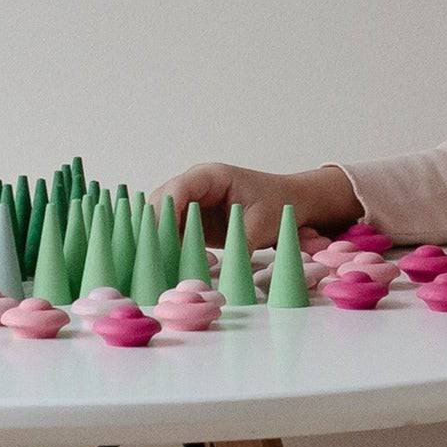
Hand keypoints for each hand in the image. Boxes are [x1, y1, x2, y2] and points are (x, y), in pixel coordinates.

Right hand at [147, 162, 360, 251]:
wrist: (290, 205)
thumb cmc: (278, 204)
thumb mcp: (261, 224)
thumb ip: (240, 242)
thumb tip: (222, 270)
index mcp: (211, 177)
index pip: (178, 189)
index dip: (166, 211)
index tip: (161, 236)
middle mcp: (195, 187)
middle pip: (161, 204)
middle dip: (156, 230)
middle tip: (159, 259)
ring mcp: (191, 204)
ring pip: (161, 221)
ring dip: (162, 243)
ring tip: (172, 266)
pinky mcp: (192, 223)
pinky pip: (172, 235)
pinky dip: (171, 250)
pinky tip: (182, 267)